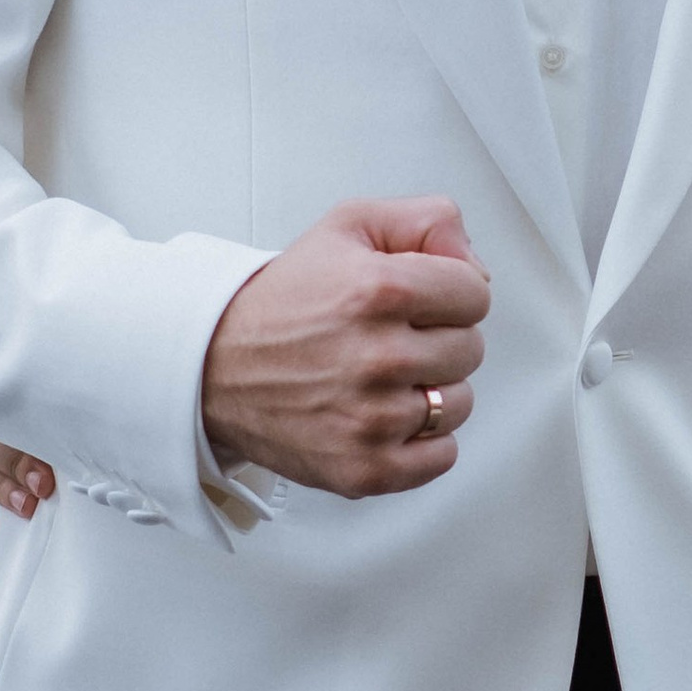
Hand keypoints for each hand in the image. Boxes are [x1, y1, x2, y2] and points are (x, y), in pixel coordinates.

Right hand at [201, 198, 489, 499]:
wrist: (213, 366)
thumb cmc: (284, 301)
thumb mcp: (350, 227)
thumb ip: (428, 221)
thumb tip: (477, 267)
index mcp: (379, 290)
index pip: (476, 294)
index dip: (450, 293)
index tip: (418, 301)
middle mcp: (378, 356)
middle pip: (470, 350)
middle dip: (438, 339)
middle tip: (390, 338)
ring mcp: (372, 419)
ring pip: (459, 404)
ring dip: (430, 390)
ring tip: (382, 377)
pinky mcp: (365, 469)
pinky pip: (442, 456)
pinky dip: (422, 442)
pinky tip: (385, 416)